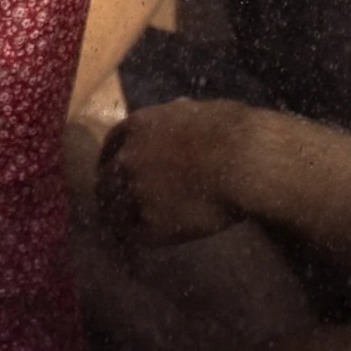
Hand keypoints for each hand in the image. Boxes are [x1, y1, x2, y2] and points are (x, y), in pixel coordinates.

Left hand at [100, 96, 255, 245]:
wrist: (245, 162)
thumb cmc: (233, 130)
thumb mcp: (198, 111)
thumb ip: (178, 114)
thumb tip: (179, 108)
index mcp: (138, 127)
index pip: (110, 146)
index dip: (112, 160)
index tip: (115, 171)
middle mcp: (128, 159)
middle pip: (105, 181)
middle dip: (110, 193)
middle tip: (118, 205)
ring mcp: (137, 192)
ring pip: (114, 212)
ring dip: (120, 220)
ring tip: (128, 231)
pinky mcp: (152, 223)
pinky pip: (137, 235)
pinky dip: (142, 239)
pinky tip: (150, 242)